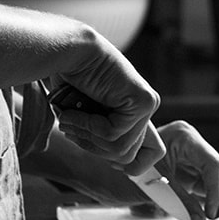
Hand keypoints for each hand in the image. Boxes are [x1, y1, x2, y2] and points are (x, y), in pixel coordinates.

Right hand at [52, 42, 162, 168]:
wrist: (68, 53)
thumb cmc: (70, 82)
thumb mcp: (86, 120)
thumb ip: (102, 140)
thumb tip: (120, 166)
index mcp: (135, 114)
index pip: (150, 156)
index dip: (124, 164)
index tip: (97, 153)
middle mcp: (145, 109)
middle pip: (125, 157)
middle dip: (92, 148)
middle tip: (71, 127)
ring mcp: (147, 104)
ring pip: (119, 149)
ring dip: (85, 136)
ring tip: (69, 116)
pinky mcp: (143, 101)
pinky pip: (113, 134)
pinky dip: (87, 126)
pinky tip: (75, 110)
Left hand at [134, 120, 218, 219]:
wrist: (108, 171)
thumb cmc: (129, 172)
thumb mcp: (155, 187)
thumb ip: (181, 204)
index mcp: (184, 136)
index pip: (212, 163)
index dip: (216, 190)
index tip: (212, 213)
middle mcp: (193, 142)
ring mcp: (193, 155)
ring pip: (218, 177)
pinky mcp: (191, 169)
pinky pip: (207, 184)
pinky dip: (211, 200)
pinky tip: (213, 215)